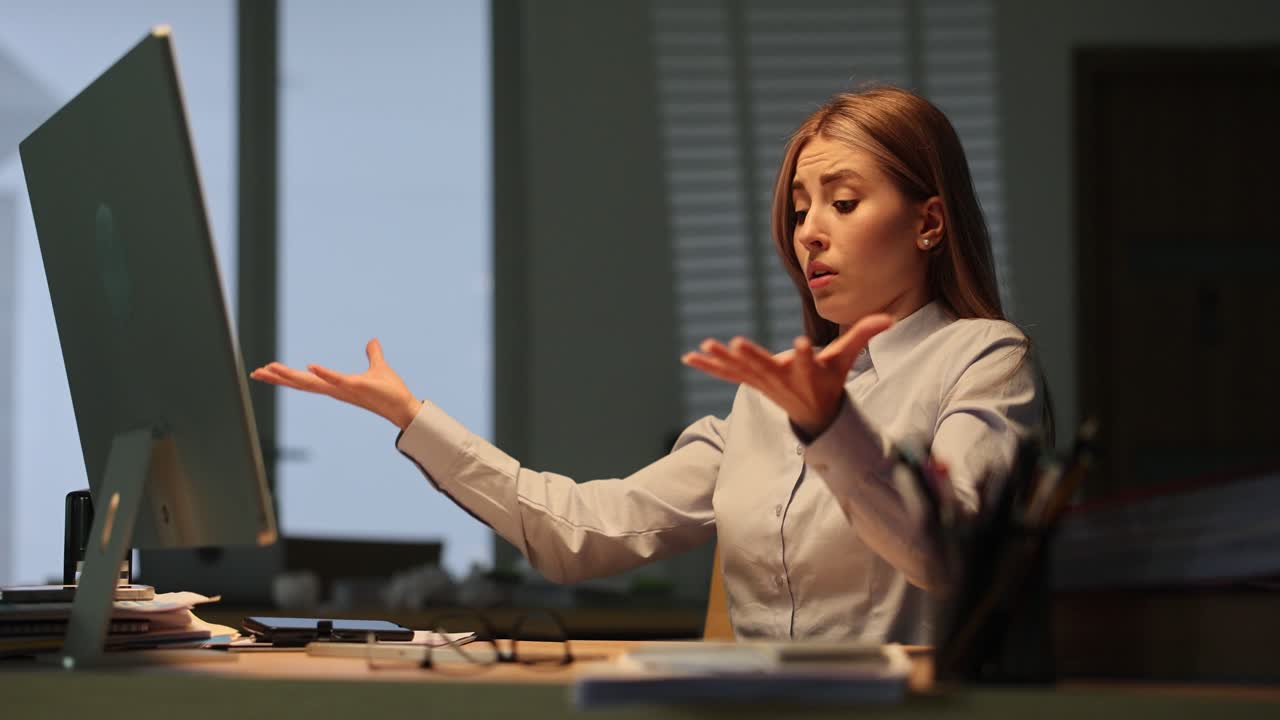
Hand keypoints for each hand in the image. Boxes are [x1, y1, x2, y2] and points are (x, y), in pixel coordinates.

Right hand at [249, 339, 422, 429]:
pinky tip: (310, 366)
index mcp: (336, 385)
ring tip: (270, 368)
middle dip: (278, 378)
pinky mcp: (356, 386)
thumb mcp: (378, 367)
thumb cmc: (390, 391)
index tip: (266, 370)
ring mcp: (344, 389)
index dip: (286, 376)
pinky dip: (324, 373)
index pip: (305, 380)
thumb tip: (372, 341)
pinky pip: (337, 379)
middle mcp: (335, 390)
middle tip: (255, 372)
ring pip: (312, 383)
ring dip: (291, 375)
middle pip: (301, 383)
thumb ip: (373, 354)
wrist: (404, 407)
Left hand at [681, 314, 893, 437]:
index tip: (801, 343)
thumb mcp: (846, 360)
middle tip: (735, 344)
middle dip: (751, 357)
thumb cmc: (830, 381)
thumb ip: (863, 336)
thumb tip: (889, 318)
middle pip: (765, 368)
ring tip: (704, 348)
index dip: (804, 354)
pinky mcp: (751, 382)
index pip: (808, 363)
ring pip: (741, 371)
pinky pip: (727, 374)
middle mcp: (783, 380)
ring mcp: (764, 383)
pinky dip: (709, 367)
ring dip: (722, 361)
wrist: (814, 414)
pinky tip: (689, 358)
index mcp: (807, 374)